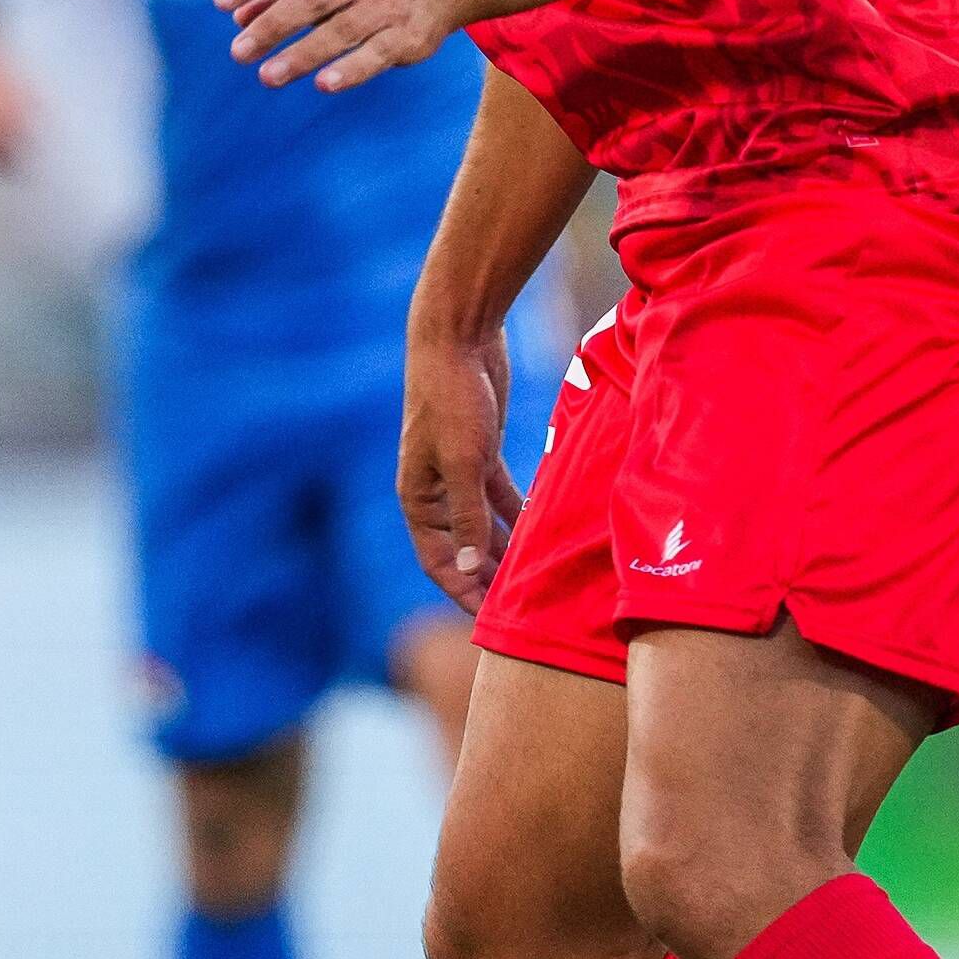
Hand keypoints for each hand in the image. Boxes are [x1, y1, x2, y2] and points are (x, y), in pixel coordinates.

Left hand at [217, 0, 461, 90]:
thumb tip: (237, 16)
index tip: (220, 4)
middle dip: (272, 25)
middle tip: (238, 53)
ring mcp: (385, 7)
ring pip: (341, 29)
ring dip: (303, 53)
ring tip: (267, 77)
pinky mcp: (409, 37)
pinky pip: (378, 53)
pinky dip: (352, 68)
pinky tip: (325, 84)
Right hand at [398, 333, 523, 612]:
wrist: (459, 336)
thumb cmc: (452, 397)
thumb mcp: (463, 461)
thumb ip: (466, 516)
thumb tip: (467, 569)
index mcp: (418, 499)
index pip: (438, 563)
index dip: (462, 593)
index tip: (489, 623)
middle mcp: (435, 491)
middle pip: (462, 549)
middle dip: (487, 578)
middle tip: (521, 610)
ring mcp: (459, 471)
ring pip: (483, 523)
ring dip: (505, 549)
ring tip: (534, 579)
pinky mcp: (482, 450)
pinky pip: (500, 494)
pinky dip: (517, 513)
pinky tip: (541, 530)